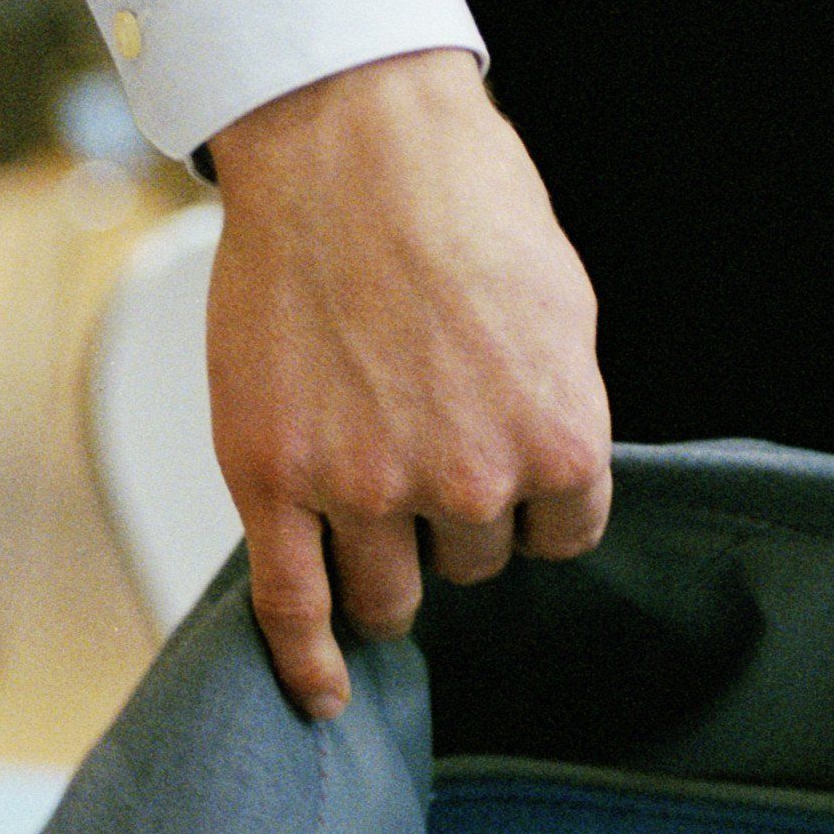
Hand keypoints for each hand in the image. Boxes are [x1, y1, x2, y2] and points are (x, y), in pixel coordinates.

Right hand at [203, 47, 615, 718]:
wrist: (347, 139)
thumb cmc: (457, 197)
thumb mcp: (558, 306)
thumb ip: (552, 406)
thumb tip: (544, 474)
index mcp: (558, 438)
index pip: (558, 536)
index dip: (527, 504)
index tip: (497, 471)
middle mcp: (469, 481)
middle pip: (471, 563)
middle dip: (451, 517)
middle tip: (415, 435)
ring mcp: (366, 487)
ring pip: (391, 592)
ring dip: (385, 565)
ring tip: (364, 496)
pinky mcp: (275, 480)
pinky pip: (294, 606)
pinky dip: (307, 660)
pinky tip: (322, 694)